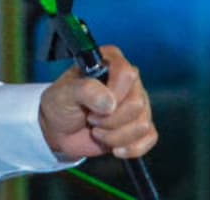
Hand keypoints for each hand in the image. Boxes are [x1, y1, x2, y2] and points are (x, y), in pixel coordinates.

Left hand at [38, 45, 157, 159]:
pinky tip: (114, 147)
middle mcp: (129, 81)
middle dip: (110, 120)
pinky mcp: (140, 125)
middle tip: (91, 119)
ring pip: (142, 124)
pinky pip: (149, 137)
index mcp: (110, 62)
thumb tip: (109, 102)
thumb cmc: (61, 104)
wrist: (60, 130)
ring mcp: (137, 103)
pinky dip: (130, 148)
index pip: (127, 74)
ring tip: (97, 131)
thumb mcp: (64, 93)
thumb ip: (84, 90)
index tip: (94, 107)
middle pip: (137, 103)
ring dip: (115, 136)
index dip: (113, 94)